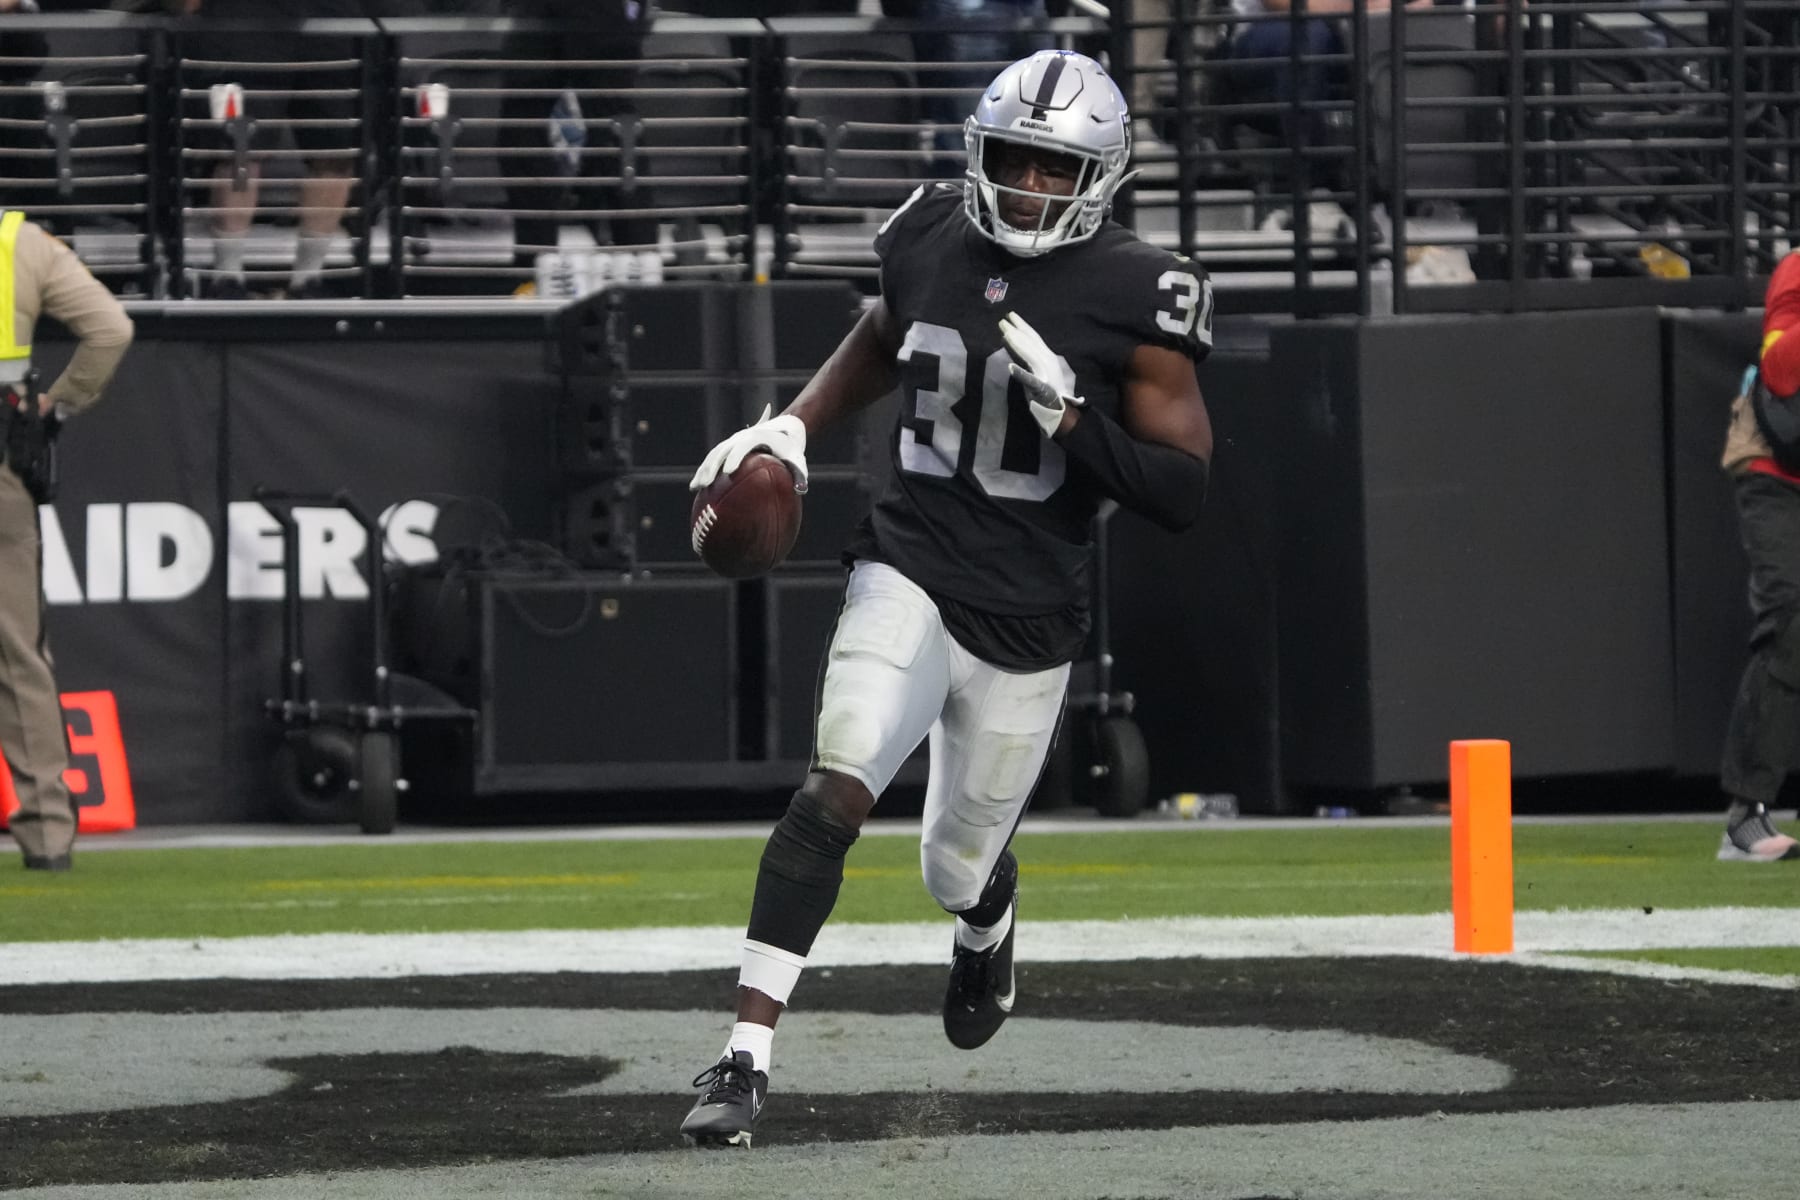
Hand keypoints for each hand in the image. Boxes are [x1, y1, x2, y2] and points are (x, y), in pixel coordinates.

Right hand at [690, 404, 808, 492]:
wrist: (785, 428)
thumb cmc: (791, 447)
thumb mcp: (798, 458)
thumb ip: (800, 473)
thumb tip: (801, 491)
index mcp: (756, 437)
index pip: (743, 446)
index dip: (736, 457)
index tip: (729, 472)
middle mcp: (740, 437)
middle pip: (722, 451)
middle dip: (713, 467)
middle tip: (706, 484)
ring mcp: (732, 442)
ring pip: (713, 455)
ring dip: (703, 470)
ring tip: (695, 488)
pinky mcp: (728, 448)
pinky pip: (713, 459)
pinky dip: (704, 471)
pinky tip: (695, 488)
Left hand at [1000, 311, 1082, 438]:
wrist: (1060, 409)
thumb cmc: (1047, 389)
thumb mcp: (1038, 368)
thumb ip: (1025, 356)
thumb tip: (1010, 342)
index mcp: (1047, 356)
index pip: (1033, 337)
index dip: (1022, 325)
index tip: (1010, 315)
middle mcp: (1047, 361)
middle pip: (1030, 343)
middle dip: (1016, 331)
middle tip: (1002, 321)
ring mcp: (1044, 374)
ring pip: (1029, 356)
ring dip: (1017, 345)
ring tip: (1005, 335)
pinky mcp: (1040, 388)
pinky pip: (1030, 380)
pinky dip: (1020, 373)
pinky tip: (1010, 367)